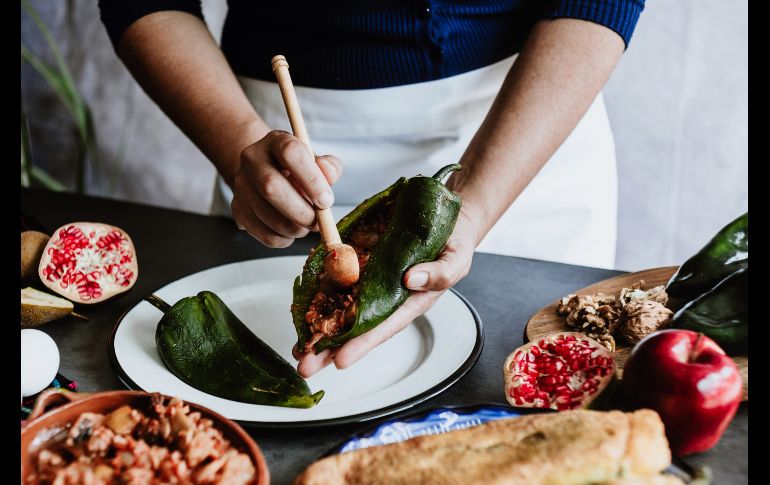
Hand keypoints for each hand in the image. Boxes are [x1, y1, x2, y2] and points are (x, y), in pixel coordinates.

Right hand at [231, 130, 342, 246]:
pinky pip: (264, 234)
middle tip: (319, 221)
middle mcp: (252, 159)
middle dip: (301, 211)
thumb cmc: (298, 168)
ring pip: (267, 215)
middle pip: (271, 187)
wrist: (267, 172)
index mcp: (275, 141)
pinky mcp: (238, 209)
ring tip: (307, 224)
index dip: (311, 179)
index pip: (290, 153)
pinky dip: (284, 239)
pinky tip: (292, 230)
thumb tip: (328, 175)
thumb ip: (328, 167)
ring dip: (295, 228)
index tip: (326, 200)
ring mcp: (241, 185)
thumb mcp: (316, 161)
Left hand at [293, 208, 479, 377]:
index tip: (342, 360)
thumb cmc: (454, 243)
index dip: (362, 343)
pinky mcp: (360, 264)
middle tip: (306, 365)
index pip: (383, 327)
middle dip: (330, 348)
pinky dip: (318, 295)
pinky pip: (337, 281)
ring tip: (298, 349)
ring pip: (341, 309)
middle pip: (355, 327)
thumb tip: (411, 279)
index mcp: (410, 301)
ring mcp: (371, 281)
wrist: (446, 217)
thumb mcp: (456, 258)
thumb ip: (440, 272)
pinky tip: (302, 310)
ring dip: (318, 329)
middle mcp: (387, 296)